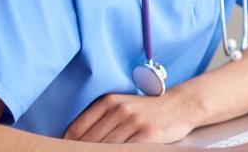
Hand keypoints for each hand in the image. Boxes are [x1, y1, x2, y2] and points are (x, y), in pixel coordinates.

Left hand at [63, 92, 197, 143]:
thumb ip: (100, 120)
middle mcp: (119, 110)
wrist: (180, 105)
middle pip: (88, 142)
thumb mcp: (121, 106)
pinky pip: (126, 150)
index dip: (67, 146)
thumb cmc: (146, 110)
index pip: (76, 130)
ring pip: (105, 148)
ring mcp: (134, 122)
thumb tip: (73, 141)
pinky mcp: (148, 135)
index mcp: (108, 101)